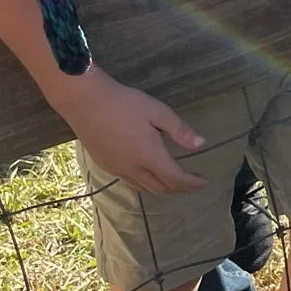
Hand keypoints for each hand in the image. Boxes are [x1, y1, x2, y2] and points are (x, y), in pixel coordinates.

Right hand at [50, 69, 206, 195]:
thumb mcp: (158, 112)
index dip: (192, 183)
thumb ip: (179, 131)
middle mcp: (132, 169)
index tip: (205, 181)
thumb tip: (201, 145)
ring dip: (163, 187)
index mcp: (148, 156)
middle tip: (194, 182)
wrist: (85, 102)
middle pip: (160, 188)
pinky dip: (147, 183)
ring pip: (144, 188)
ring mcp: (116, 169)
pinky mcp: (105, 165)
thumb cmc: (125, 104)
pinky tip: (150, 172)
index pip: (175, 179)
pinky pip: (131, 182)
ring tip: (176, 179)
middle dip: (180, 188)